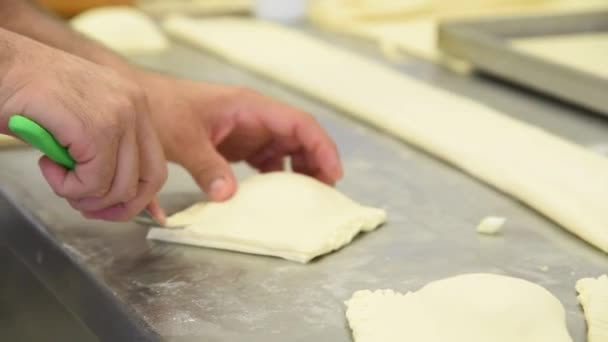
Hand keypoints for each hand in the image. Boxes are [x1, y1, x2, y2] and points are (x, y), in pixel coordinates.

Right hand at [0, 34, 166, 220]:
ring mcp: (117, 116)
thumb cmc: (32, 94)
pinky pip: (92, 182)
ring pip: (118, 187)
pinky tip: (47, 164)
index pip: (157, 167)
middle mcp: (134, 106)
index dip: (139, 200)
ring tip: (57, 176)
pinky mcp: (94, 127)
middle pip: (148, 181)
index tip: (112, 211)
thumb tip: (143, 205)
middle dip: (115, 206)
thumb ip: (111, 156)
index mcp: (135, 104)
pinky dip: (66, 187)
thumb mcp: (83, 123)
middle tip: (81, 203)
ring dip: (82, 195)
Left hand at [138, 71, 342, 200]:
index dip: (321, 146)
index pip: (299, 122)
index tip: (333, 173)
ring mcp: (247, 131)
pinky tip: (275, 197)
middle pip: (299, 137)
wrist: (138, 103)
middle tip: (325, 194)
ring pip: (286, 149)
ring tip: (307, 198)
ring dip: (299, 171)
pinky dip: (276, 177)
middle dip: (316, 162)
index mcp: (250, 106)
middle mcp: (254, 117)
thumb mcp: (183, 137)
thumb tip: (228, 197)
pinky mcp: (236, 145)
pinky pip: (266, 161)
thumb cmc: (162, 108)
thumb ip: (206, 166)